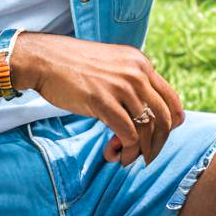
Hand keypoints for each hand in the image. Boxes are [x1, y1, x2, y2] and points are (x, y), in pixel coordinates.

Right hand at [12, 32, 183, 165]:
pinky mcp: (102, 100)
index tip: (157, 139)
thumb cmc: (74, 66)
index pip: (172, 101)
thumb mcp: (112, 65)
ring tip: (125, 157)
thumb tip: (143, 116)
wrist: (44, 58)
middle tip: (144, 156)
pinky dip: (125, 150)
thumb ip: (130, 83)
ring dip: (139, 151)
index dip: (170, 126)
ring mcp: (121, 86)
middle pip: (164, 118)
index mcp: (141, 63)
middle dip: (157, 144)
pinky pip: (128, 134)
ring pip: (147, 129)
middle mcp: (136, 73)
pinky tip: (114, 153)